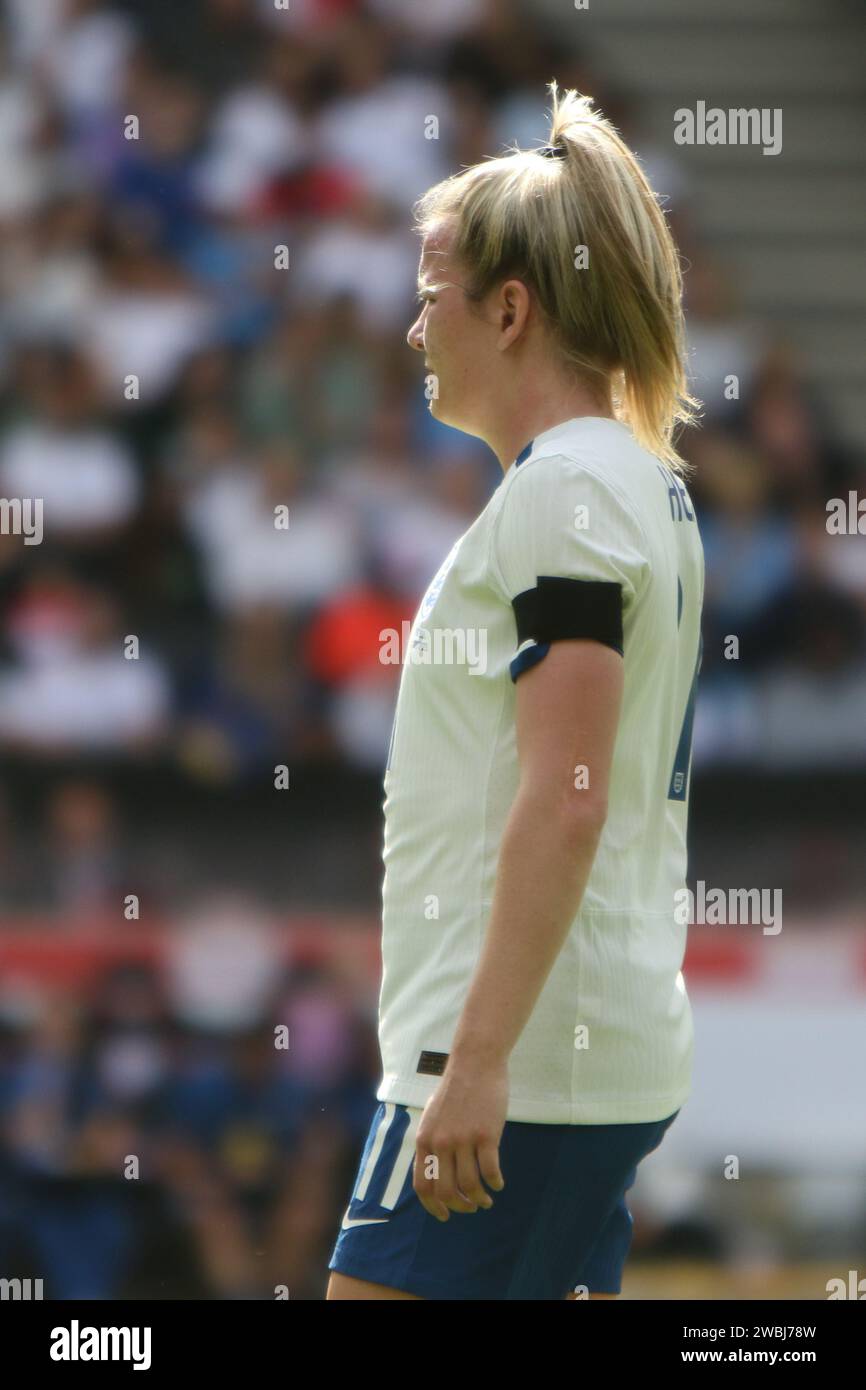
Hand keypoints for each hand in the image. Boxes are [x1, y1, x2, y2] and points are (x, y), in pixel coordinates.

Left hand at [413, 1061, 507, 1220]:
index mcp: (425, 1139)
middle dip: (460, 1206)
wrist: (475, 1063)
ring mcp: (463, 1139)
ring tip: (487, 1199)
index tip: (445, 1215)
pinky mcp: (486, 1135)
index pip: (423, 1185)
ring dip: (479, 1199)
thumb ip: (432, 1142)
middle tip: (471, 1207)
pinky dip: (495, 1183)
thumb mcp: (433, 1116)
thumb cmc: (456, 1089)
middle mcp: (441, 1143)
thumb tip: (434, 1171)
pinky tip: (499, 1183)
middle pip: (447, 1191)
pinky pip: (490, 1171)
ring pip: (470, 1185)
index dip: (433, 1206)